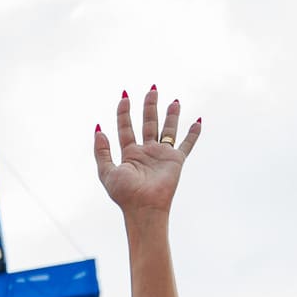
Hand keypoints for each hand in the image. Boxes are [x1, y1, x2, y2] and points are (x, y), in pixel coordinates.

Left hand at [94, 88, 201, 216]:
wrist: (143, 207)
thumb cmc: (124, 193)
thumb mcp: (106, 171)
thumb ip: (102, 151)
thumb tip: (98, 129)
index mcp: (129, 154)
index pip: (126, 128)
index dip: (124, 112)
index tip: (124, 97)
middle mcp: (146, 152)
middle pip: (148, 124)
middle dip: (149, 107)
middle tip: (152, 89)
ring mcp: (162, 155)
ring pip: (168, 130)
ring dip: (171, 115)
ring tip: (174, 100)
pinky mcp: (176, 161)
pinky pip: (187, 145)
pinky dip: (193, 134)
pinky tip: (198, 121)